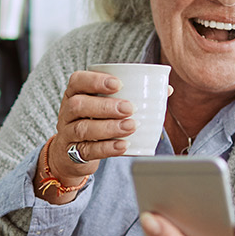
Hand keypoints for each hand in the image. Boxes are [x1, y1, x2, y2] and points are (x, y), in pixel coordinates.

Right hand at [39, 71, 136, 201]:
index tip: (118, 84)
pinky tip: (123, 146)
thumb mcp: (106, 106)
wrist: (72, 155)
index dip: (95, 80)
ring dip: (109, 127)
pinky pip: (87, 150)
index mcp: (75, 93)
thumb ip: (132, 96)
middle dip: (105, 106)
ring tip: (131, 126)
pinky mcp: (73, 153)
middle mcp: (67, 111)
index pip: (78, 80)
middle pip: (79, 105)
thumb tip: (167, 89)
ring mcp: (67, 133)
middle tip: (130, 108)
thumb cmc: (96, 122)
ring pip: (83, 129)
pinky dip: (107, 148)